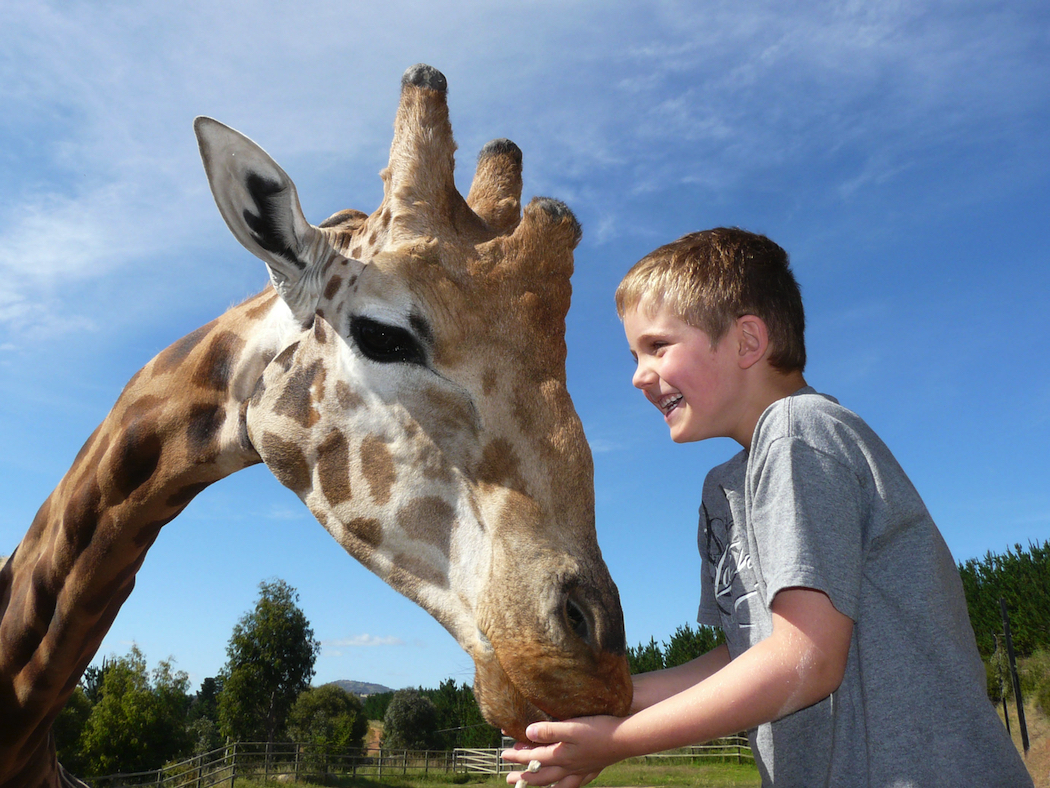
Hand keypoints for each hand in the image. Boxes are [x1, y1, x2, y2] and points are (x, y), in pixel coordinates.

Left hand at [501, 715, 624, 787]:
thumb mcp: (571, 726)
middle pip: (542, 776)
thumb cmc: (598, 730)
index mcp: (561, 756)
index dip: (518, 757)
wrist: (625, 739)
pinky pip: (575, 784)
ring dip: (543, 785)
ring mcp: (581, 771)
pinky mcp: (592, 769)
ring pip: (557, 783)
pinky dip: (566, 787)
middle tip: (510, 779)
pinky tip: (565, 786)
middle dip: (525, 777)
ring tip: (534, 787)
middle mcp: (569, 767)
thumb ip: (549, 730)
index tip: (504, 756)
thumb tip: (528, 733)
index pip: (533, 758)